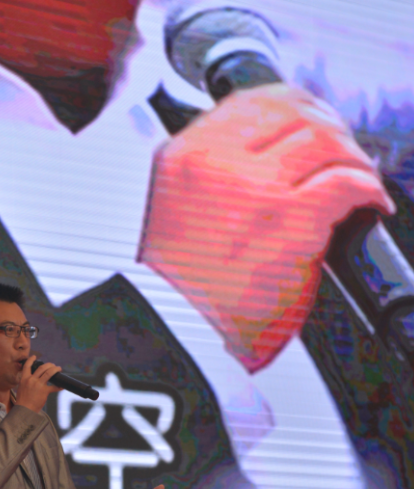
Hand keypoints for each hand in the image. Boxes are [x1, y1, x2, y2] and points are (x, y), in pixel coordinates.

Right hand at [15, 356, 61, 413]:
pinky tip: (62, 386)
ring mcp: (38, 385)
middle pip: (41, 368)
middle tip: (53, 365)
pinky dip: (59, 386)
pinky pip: (54, 387)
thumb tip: (32, 379)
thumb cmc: (23, 401)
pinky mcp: (44, 391)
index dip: (31, 360)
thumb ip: (26, 382)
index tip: (34, 357)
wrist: (24, 409)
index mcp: (24, 379)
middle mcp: (31, 380)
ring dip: (55, 369)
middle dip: (49, 365)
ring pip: (48, 373)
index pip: (27, 366)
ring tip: (58, 369)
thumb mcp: (21, 388)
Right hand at [138, 83, 394, 372]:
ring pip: (326, 141)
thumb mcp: (172, 216)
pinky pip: (347, 182)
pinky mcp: (285, 219)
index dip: (299, 107)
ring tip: (360, 181)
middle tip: (344, 157)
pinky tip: (371, 205)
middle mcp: (214, 162)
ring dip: (352, 159)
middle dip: (331, 131)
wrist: (168, 337)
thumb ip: (211, 181)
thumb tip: (268, 162)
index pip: (254, 100)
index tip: (314, 122)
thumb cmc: (173, 291)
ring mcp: (251, 187)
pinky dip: (368, 189)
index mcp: (181, 159)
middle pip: (298, 113)